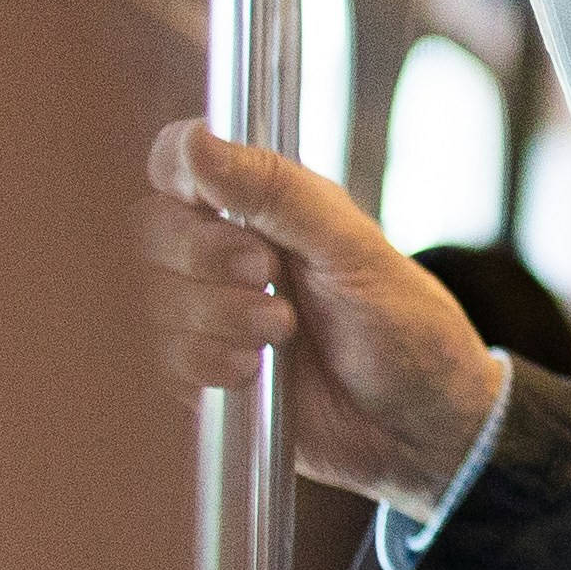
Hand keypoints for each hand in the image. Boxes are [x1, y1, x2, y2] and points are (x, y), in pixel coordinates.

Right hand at [135, 120, 506, 508]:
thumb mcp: (353, 250)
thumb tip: (197, 139)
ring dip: (213, 317)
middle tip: (266, 275)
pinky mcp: (201, 373)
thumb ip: (276, 192)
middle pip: (148, 231)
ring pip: (147, 299)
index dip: (177, 179)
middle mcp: (226, 254)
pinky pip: (155, 361)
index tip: (209, 205)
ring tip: (281, 332)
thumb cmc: (408, 331)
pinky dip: (202, 364)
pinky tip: (252, 373)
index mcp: (265, 206)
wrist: (422, 430)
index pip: (177, 165)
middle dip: (203, 257)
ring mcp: (210, 314)